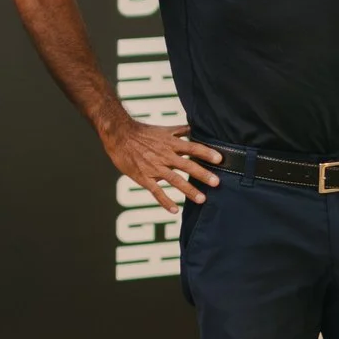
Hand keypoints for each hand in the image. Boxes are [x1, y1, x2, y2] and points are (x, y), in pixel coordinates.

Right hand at [101, 117, 221, 212]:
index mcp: (170, 143)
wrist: (119, 135)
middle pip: (187, 165)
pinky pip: (156, 191)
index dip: (206, 153)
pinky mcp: (144, 177)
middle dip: (203, 174)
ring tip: (202, 199)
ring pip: (175, 180)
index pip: (192, 147)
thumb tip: (194, 128)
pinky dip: (165, 201)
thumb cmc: (141, 132)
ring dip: (189, 189)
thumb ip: (179, 131)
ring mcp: (154, 167)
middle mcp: (165, 155)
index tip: (220, 159)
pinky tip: (175, 210)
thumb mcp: (163, 130)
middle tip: (217, 183)